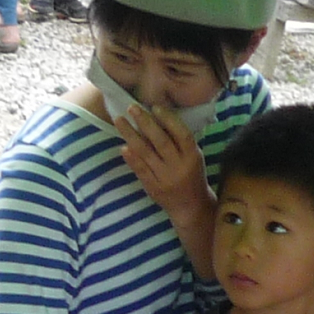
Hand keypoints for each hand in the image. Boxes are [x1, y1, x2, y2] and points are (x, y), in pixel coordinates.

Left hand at [114, 100, 209, 218]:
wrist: (191, 207)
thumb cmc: (192, 175)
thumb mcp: (194, 157)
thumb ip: (180, 141)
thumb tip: (158, 116)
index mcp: (193, 156)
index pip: (182, 134)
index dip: (169, 120)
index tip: (154, 107)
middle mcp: (179, 166)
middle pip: (161, 141)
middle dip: (145, 122)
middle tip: (131, 107)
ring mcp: (165, 178)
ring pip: (147, 154)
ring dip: (131, 135)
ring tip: (119, 120)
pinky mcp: (153, 188)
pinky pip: (141, 170)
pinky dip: (132, 158)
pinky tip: (122, 146)